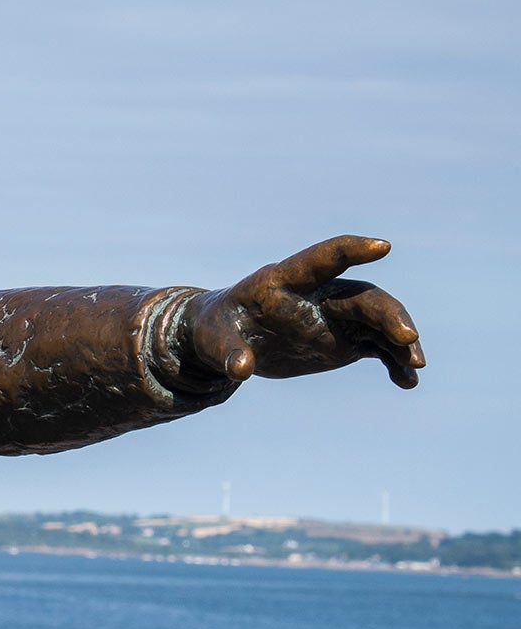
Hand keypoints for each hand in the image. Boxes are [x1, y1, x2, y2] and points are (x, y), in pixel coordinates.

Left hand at [183, 235, 423, 389]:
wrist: (230, 343)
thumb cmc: (216, 330)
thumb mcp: (212, 339)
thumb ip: (227, 351)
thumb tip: (239, 369)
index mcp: (283, 281)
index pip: (320, 260)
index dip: (350, 250)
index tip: (383, 246)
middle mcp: (318, 295)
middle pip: (362, 296)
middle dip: (388, 313)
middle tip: (407, 339)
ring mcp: (335, 317)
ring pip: (379, 321)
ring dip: (400, 340)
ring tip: (415, 366)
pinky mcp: (345, 340)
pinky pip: (379, 347)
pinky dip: (394, 362)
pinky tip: (406, 382)